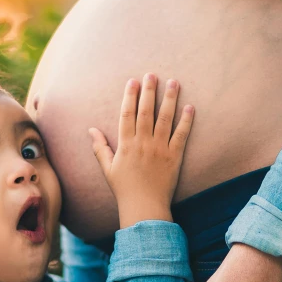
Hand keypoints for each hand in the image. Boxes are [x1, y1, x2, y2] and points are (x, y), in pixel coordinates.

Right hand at [89, 74, 193, 227]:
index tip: (133, 81)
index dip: (130, 96)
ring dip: (170, 99)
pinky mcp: (174, 157)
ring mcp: (160, 149)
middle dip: (149, 91)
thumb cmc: (124, 189)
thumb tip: (90, 130)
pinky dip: (186, 121)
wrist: (144, 207)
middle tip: (153, 74)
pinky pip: (181, 135)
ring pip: (165, 119)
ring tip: (174, 82)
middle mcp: (143, 143)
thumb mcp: (107, 168)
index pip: (127, 114)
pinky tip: (190, 107)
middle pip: (146, 111)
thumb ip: (100, 147)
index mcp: (126, 144)